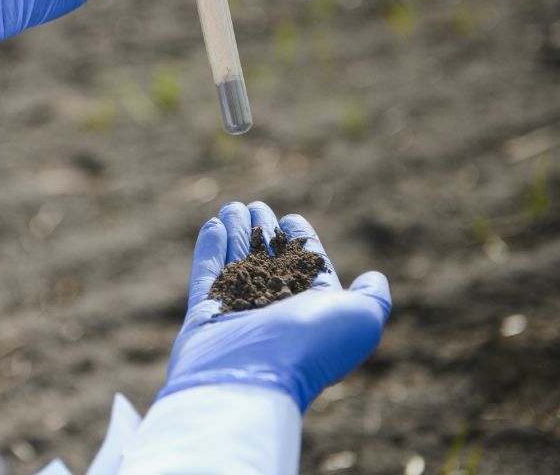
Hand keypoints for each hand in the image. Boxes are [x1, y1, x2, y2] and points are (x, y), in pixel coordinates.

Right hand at [159, 201, 391, 412]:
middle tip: (257, 205)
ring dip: (236, 231)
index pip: (307, 267)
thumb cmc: (310, 344)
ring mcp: (238, 311)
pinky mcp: (205, 312)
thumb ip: (373, 296)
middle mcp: (275, 312)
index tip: (291, 218)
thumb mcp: (360, 318)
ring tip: (232, 206)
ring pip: (237, 262)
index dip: (301, 240)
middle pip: (269, 260)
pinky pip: (207, 273)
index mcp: (312, 311)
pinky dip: (209, 248)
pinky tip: (213, 224)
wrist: (254, 375)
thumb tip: (374, 277)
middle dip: (264, 231)